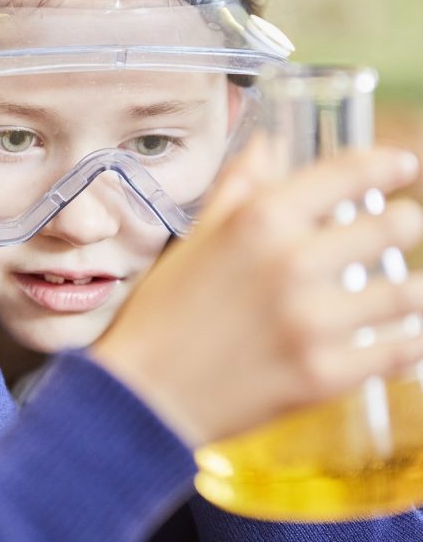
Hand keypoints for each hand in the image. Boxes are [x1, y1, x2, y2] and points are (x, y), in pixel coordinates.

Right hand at [92, 143, 422, 446]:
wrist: (143, 396)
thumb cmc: (161, 315)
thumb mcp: (192, 240)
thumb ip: (237, 190)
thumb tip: (269, 145)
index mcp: (257, 222)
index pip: (347, 174)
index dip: (384, 165)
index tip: (400, 166)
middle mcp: (292, 263)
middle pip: (395, 227)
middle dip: (404, 225)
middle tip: (398, 232)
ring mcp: (312, 323)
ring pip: (406, 294)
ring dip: (406, 291)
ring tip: (396, 295)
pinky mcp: (325, 376)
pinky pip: (399, 352)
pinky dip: (405, 345)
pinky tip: (398, 342)